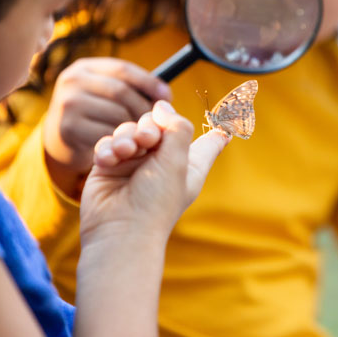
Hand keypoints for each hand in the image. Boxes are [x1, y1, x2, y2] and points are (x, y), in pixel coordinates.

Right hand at [43, 57, 171, 173]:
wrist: (61, 142)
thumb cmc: (95, 115)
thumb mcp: (106, 94)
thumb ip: (131, 89)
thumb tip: (165, 96)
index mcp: (85, 67)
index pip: (124, 69)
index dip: (149, 82)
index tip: (167, 97)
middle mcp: (72, 80)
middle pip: (121, 91)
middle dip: (143, 108)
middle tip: (156, 122)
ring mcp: (67, 103)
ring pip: (116, 114)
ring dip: (134, 128)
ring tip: (142, 135)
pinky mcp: (67, 127)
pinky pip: (106, 134)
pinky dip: (119, 142)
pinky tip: (123, 147)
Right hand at [79, 101, 229, 246]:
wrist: (120, 231)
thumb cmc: (155, 201)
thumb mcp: (178, 160)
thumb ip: (176, 126)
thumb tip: (162, 106)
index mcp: (186, 162)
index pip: (205, 140)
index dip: (216, 127)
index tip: (229, 115)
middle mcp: (161, 161)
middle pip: (155, 123)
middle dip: (148, 127)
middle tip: (146, 140)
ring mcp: (134, 163)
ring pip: (129, 130)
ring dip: (126, 137)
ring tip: (125, 152)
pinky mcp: (109, 167)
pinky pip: (108, 143)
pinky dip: (108, 148)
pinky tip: (109, 160)